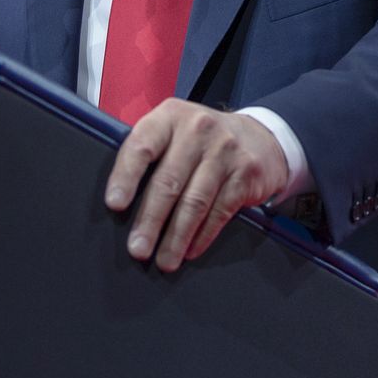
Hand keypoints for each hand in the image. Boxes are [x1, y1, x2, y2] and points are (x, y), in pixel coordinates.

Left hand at [104, 99, 288, 271]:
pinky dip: (203, 235)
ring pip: (195, 201)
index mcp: (170, 117)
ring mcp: (225, 150)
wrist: (262, 138)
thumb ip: (150, 155)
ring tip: (164, 260)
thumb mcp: (175, 133)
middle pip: (169, 180)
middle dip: (150, 220)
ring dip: (177, 236)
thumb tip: (119, 203)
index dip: (126, 176)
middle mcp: (198, 129)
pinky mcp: (246, 173)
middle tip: (138, 248)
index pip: (142, 146)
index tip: (115, 204)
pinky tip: (191, 250)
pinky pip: (220, 211)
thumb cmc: (203, 141)